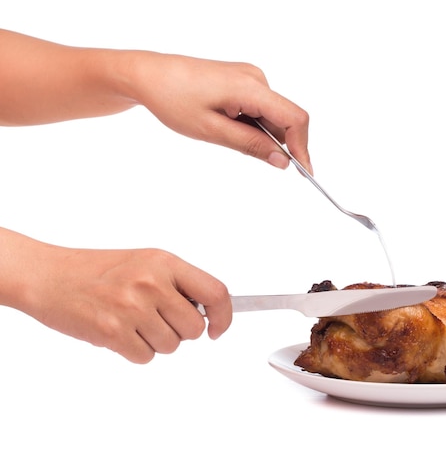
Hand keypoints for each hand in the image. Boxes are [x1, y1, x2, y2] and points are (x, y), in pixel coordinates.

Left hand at [0, 30, 311, 173]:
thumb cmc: (174, 99)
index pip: (294, 118)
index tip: (304, 173)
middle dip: (280, 144)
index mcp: (250, 87)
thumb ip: (250, 146)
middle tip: (257, 161)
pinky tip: (227, 126)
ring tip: (223, 135)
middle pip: (286, 118)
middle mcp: (256, 78)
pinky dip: (253, 125)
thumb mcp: (212, 131)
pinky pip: (260, 109)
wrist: (148, 74)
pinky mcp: (243, 81)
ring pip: (272, 116)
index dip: (303, 147)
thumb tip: (283, 161)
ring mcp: (250, 78)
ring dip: (262, 135)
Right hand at [0, 228, 230, 363]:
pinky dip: (134, 351)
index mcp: (164, 262)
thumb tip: (209, 311)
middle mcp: (152, 282)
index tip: (218, 328)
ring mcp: (132, 307)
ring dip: (155, 341)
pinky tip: (118, 332)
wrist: (49, 276)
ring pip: (171, 346)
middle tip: (155, 319)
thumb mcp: (145, 263)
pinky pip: (145, 357)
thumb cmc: (97, 270)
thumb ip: (177, 283)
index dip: (223, 315)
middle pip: (194, 328)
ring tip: (131, 321)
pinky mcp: (112, 331)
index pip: (215, 292)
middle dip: (180, 331)